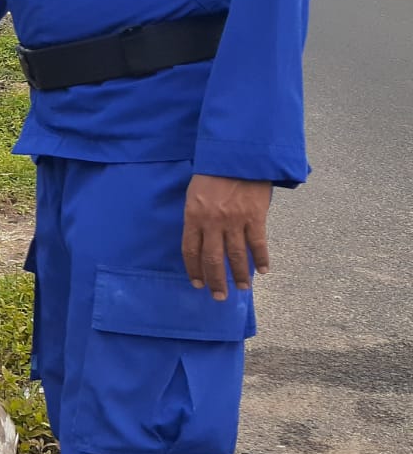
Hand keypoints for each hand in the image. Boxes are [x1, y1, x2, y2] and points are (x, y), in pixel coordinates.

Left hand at [182, 174, 272, 300]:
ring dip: (239, 275)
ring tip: (242, 289)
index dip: (194, 270)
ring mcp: (234, 221)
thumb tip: (202, 239)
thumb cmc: (213, 173)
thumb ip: (197, 217)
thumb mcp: (195, 194)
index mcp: (193, 216)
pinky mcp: (255, 217)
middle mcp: (212, 222)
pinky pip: (258, 244)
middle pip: (212, 258)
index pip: (191, 250)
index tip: (197, 284)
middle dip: (215, 280)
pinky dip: (261, 259)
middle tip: (219, 297)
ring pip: (236, 256)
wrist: (237, 156)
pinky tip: (263, 271)